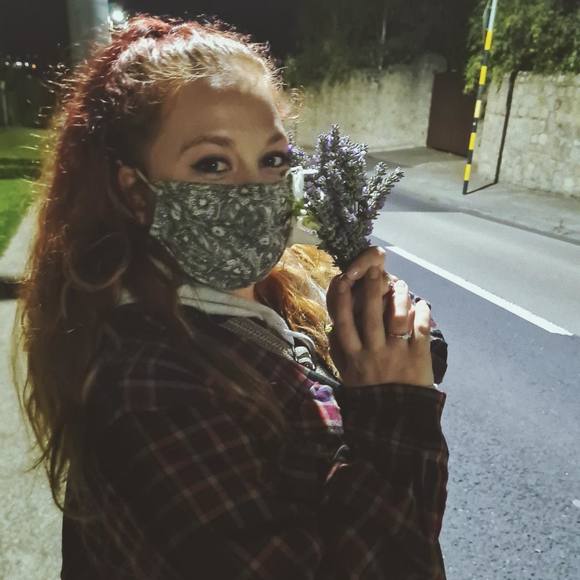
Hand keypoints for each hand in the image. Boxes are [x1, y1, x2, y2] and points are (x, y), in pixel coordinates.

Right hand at [326, 249, 433, 387]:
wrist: (396, 422)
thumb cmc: (369, 396)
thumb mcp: (347, 376)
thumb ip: (339, 352)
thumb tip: (332, 328)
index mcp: (354, 356)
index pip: (344, 323)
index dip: (342, 300)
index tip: (342, 280)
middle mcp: (373, 352)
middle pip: (370, 314)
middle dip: (371, 289)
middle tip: (374, 270)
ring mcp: (397, 354)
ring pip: (397, 317)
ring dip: (400, 297)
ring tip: (401, 285)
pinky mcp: (419, 358)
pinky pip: (421, 329)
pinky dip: (422, 313)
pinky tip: (422, 304)